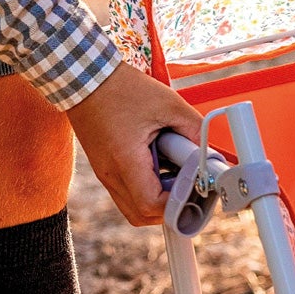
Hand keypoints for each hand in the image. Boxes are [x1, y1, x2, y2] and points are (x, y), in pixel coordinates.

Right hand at [68, 63, 202, 224]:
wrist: (84, 78)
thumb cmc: (123, 88)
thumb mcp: (168, 104)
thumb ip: (194, 129)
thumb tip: (210, 152)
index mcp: (124, 160)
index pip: (151, 205)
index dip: (176, 204)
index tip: (194, 189)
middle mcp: (110, 173)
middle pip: (140, 215)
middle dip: (168, 208)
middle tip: (186, 186)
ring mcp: (104, 173)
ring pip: (132, 207)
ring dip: (157, 198)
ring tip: (173, 173)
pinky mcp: (104, 167)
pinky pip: (126, 191)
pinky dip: (146, 187)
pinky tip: (159, 164)